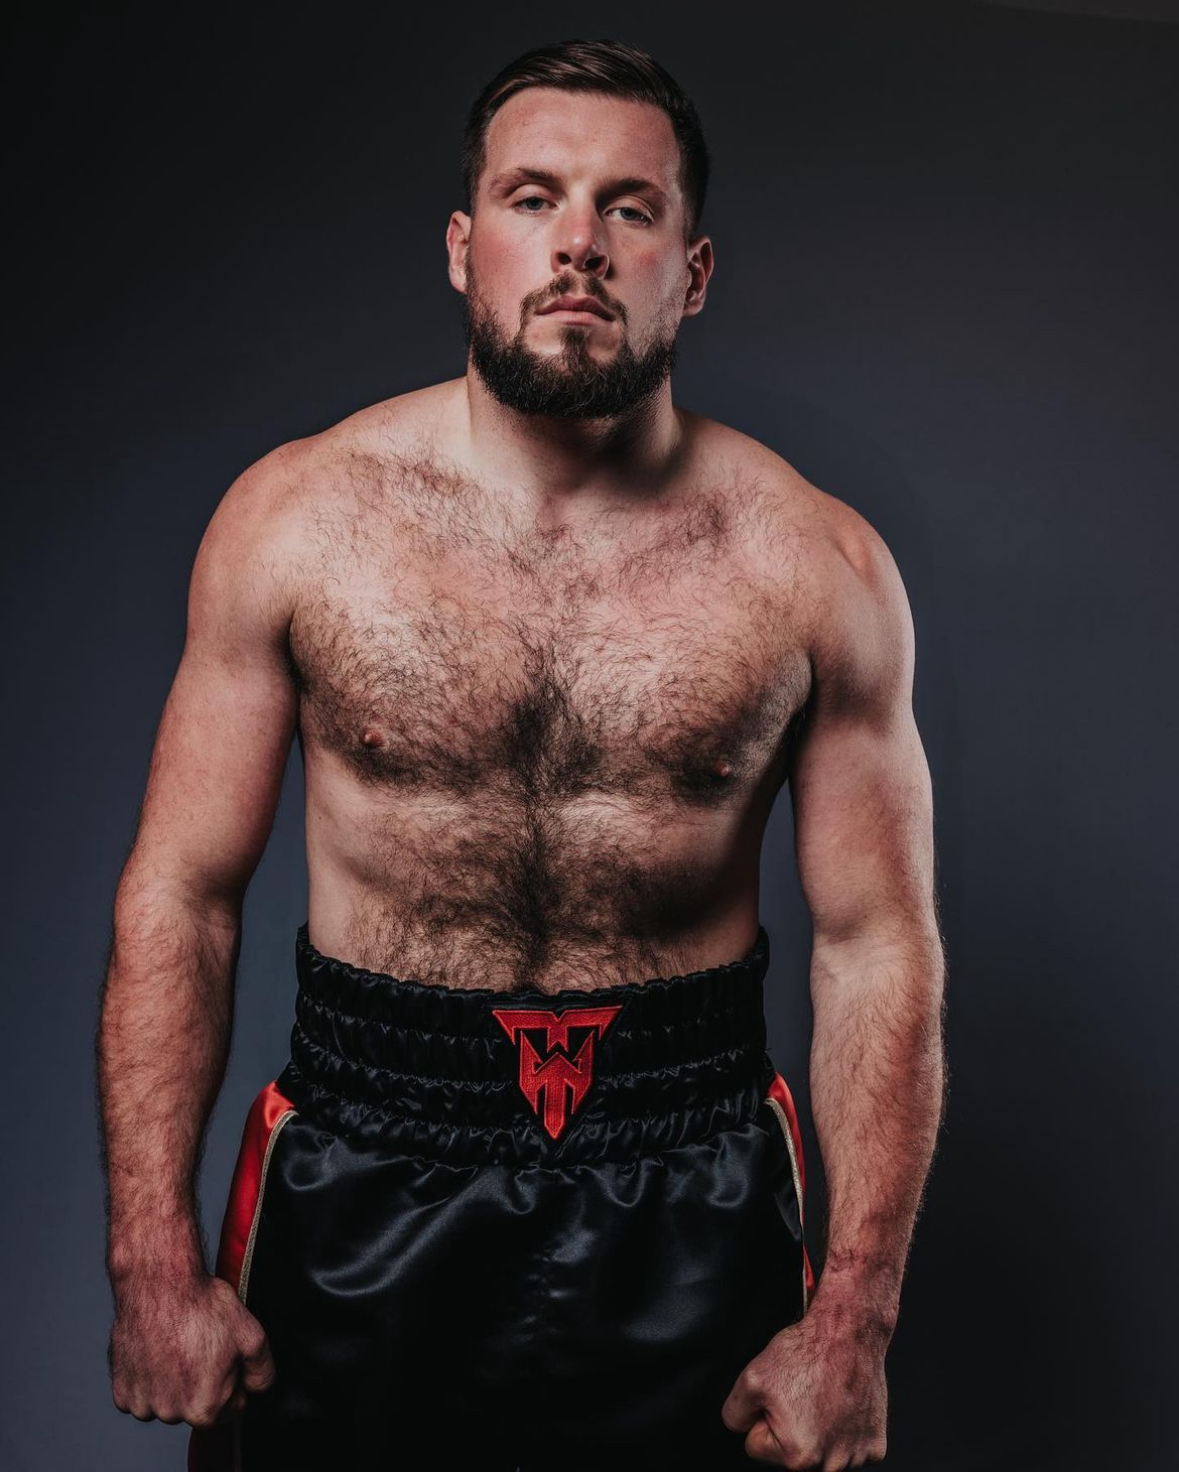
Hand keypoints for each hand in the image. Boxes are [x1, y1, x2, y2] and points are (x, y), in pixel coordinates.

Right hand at [109, 1271, 275, 1429]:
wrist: (159, 1284)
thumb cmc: (202, 1307)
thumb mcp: (252, 1336)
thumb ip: (262, 1372)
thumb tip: (258, 1388)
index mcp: (206, 1408)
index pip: (232, 1407)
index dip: (233, 1378)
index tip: (223, 1355)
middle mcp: (171, 1414)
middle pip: (197, 1404)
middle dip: (203, 1381)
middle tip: (200, 1346)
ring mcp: (143, 1403)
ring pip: (168, 1399)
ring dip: (172, 1381)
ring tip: (178, 1345)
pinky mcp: (121, 1390)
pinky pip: (141, 1393)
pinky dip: (147, 1378)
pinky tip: (156, 1350)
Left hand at [720, 1299, 888, 1468]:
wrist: (848, 1332)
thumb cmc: (807, 1353)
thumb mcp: (750, 1378)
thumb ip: (734, 1413)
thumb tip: (740, 1427)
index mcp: (798, 1456)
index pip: (756, 1446)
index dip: (762, 1415)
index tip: (779, 1396)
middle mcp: (830, 1466)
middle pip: (789, 1452)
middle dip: (789, 1426)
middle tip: (801, 1394)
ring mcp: (856, 1457)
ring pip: (819, 1449)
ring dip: (818, 1428)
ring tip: (822, 1396)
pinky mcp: (875, 1446)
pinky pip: (847, 1443)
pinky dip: (843, 1426)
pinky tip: (842, 1402)